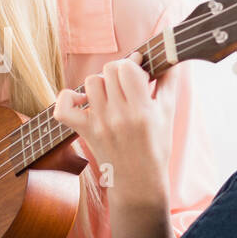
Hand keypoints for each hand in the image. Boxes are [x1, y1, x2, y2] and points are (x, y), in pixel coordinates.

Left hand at [53, 51, 177, 205]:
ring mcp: (99, 124)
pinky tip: (83, 101)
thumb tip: (173, 55)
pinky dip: (68, 99)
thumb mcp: (168, 113)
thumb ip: (170, 81)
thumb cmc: (156, 147)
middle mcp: (119, 116)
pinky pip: (63, 109)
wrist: (139, 182)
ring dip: (101, 83)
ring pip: (90, 82)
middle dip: (119, 71)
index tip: (140, 72)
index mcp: (142, 111)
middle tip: (126, 84)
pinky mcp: (85, 132)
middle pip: (109, 70)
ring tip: (110, 94)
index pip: (128, 68)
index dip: (133, 64)